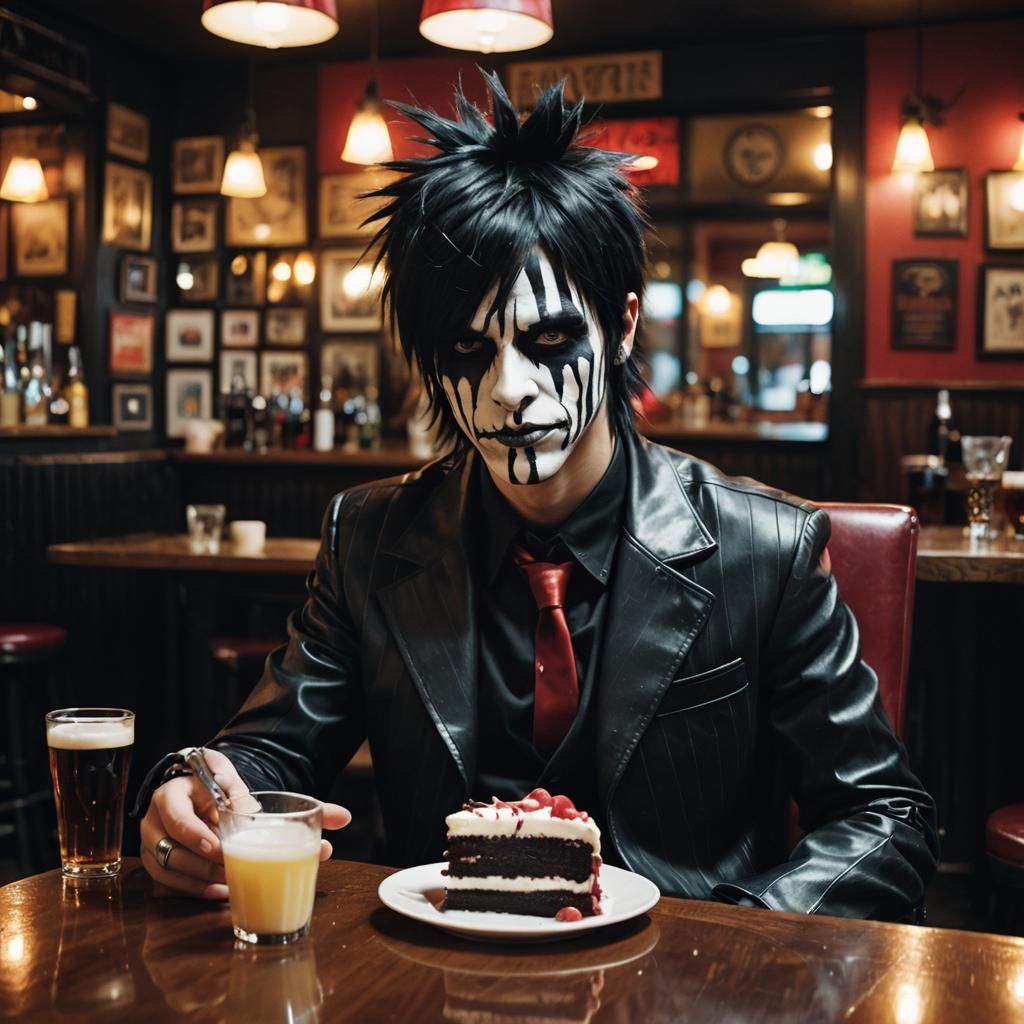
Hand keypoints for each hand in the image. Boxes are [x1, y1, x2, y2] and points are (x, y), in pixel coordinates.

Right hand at [140, 748, 351, 899]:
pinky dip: (194, 893)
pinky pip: (169, 887)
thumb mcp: (245, 787)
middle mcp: (156, 820)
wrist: (191, 790)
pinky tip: (220, 896)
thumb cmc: (222, 789)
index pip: (178, 815)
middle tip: (233, 873)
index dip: (197, 834)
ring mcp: (152, 845)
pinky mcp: (158, 866)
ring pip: (170, 872)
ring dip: (201, 883)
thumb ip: (291, 802)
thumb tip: (344, 818)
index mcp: (176, 793)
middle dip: (206, 866)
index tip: (220, 847)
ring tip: (231, 887)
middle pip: (174, 850)